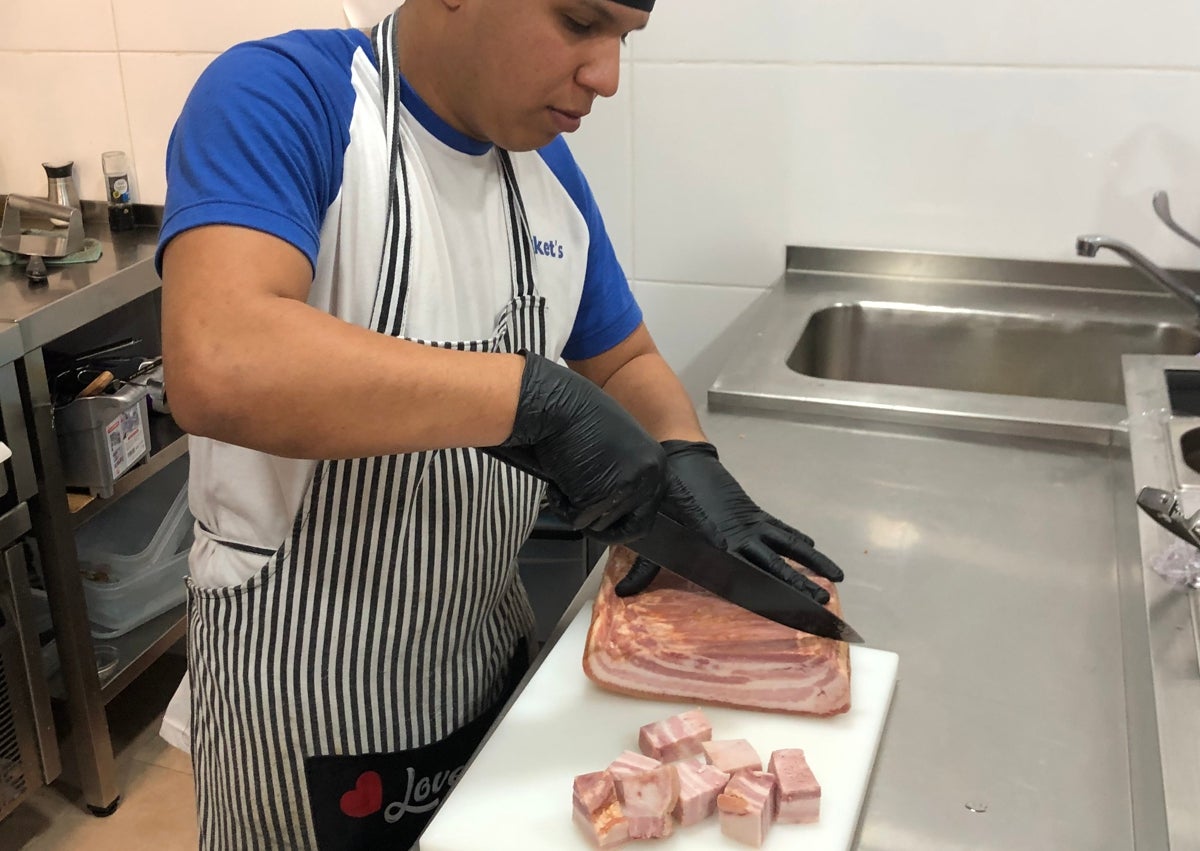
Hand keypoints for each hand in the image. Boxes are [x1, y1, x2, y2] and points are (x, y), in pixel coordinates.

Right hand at [489, 352, 666, 542]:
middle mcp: (651, 478)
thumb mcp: (618, 447)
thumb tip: (619, 505)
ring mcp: (628, 488)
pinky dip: (562, 505)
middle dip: (601, 520)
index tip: (602, 515)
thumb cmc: (577, 419)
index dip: (620, 518)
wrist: (555, 404)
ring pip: (600, 525)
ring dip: (578, 509)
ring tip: (565, 479)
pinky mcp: (602, 498)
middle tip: (579, 506)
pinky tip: (557, 480)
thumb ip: (625, 473)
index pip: (646, 513)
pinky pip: (578, 519)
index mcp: (657, 465)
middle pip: (629, 526)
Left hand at [615, 440, 843, 602]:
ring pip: (786, 546)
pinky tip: (812, 546)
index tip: (787, 612)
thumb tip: (623, 597)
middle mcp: (738, 537)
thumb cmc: (663, 497)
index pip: (746, 579)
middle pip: (774, 566)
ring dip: (810, 561)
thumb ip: (642, 568)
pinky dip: (796, 538)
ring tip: (834, 577)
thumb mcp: (651, 535)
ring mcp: (748, 523)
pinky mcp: (751, 510)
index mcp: (716, 547)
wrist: (678, 458)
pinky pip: (778, 528)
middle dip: (798, 585)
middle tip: (820, 603)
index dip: (767, 596)